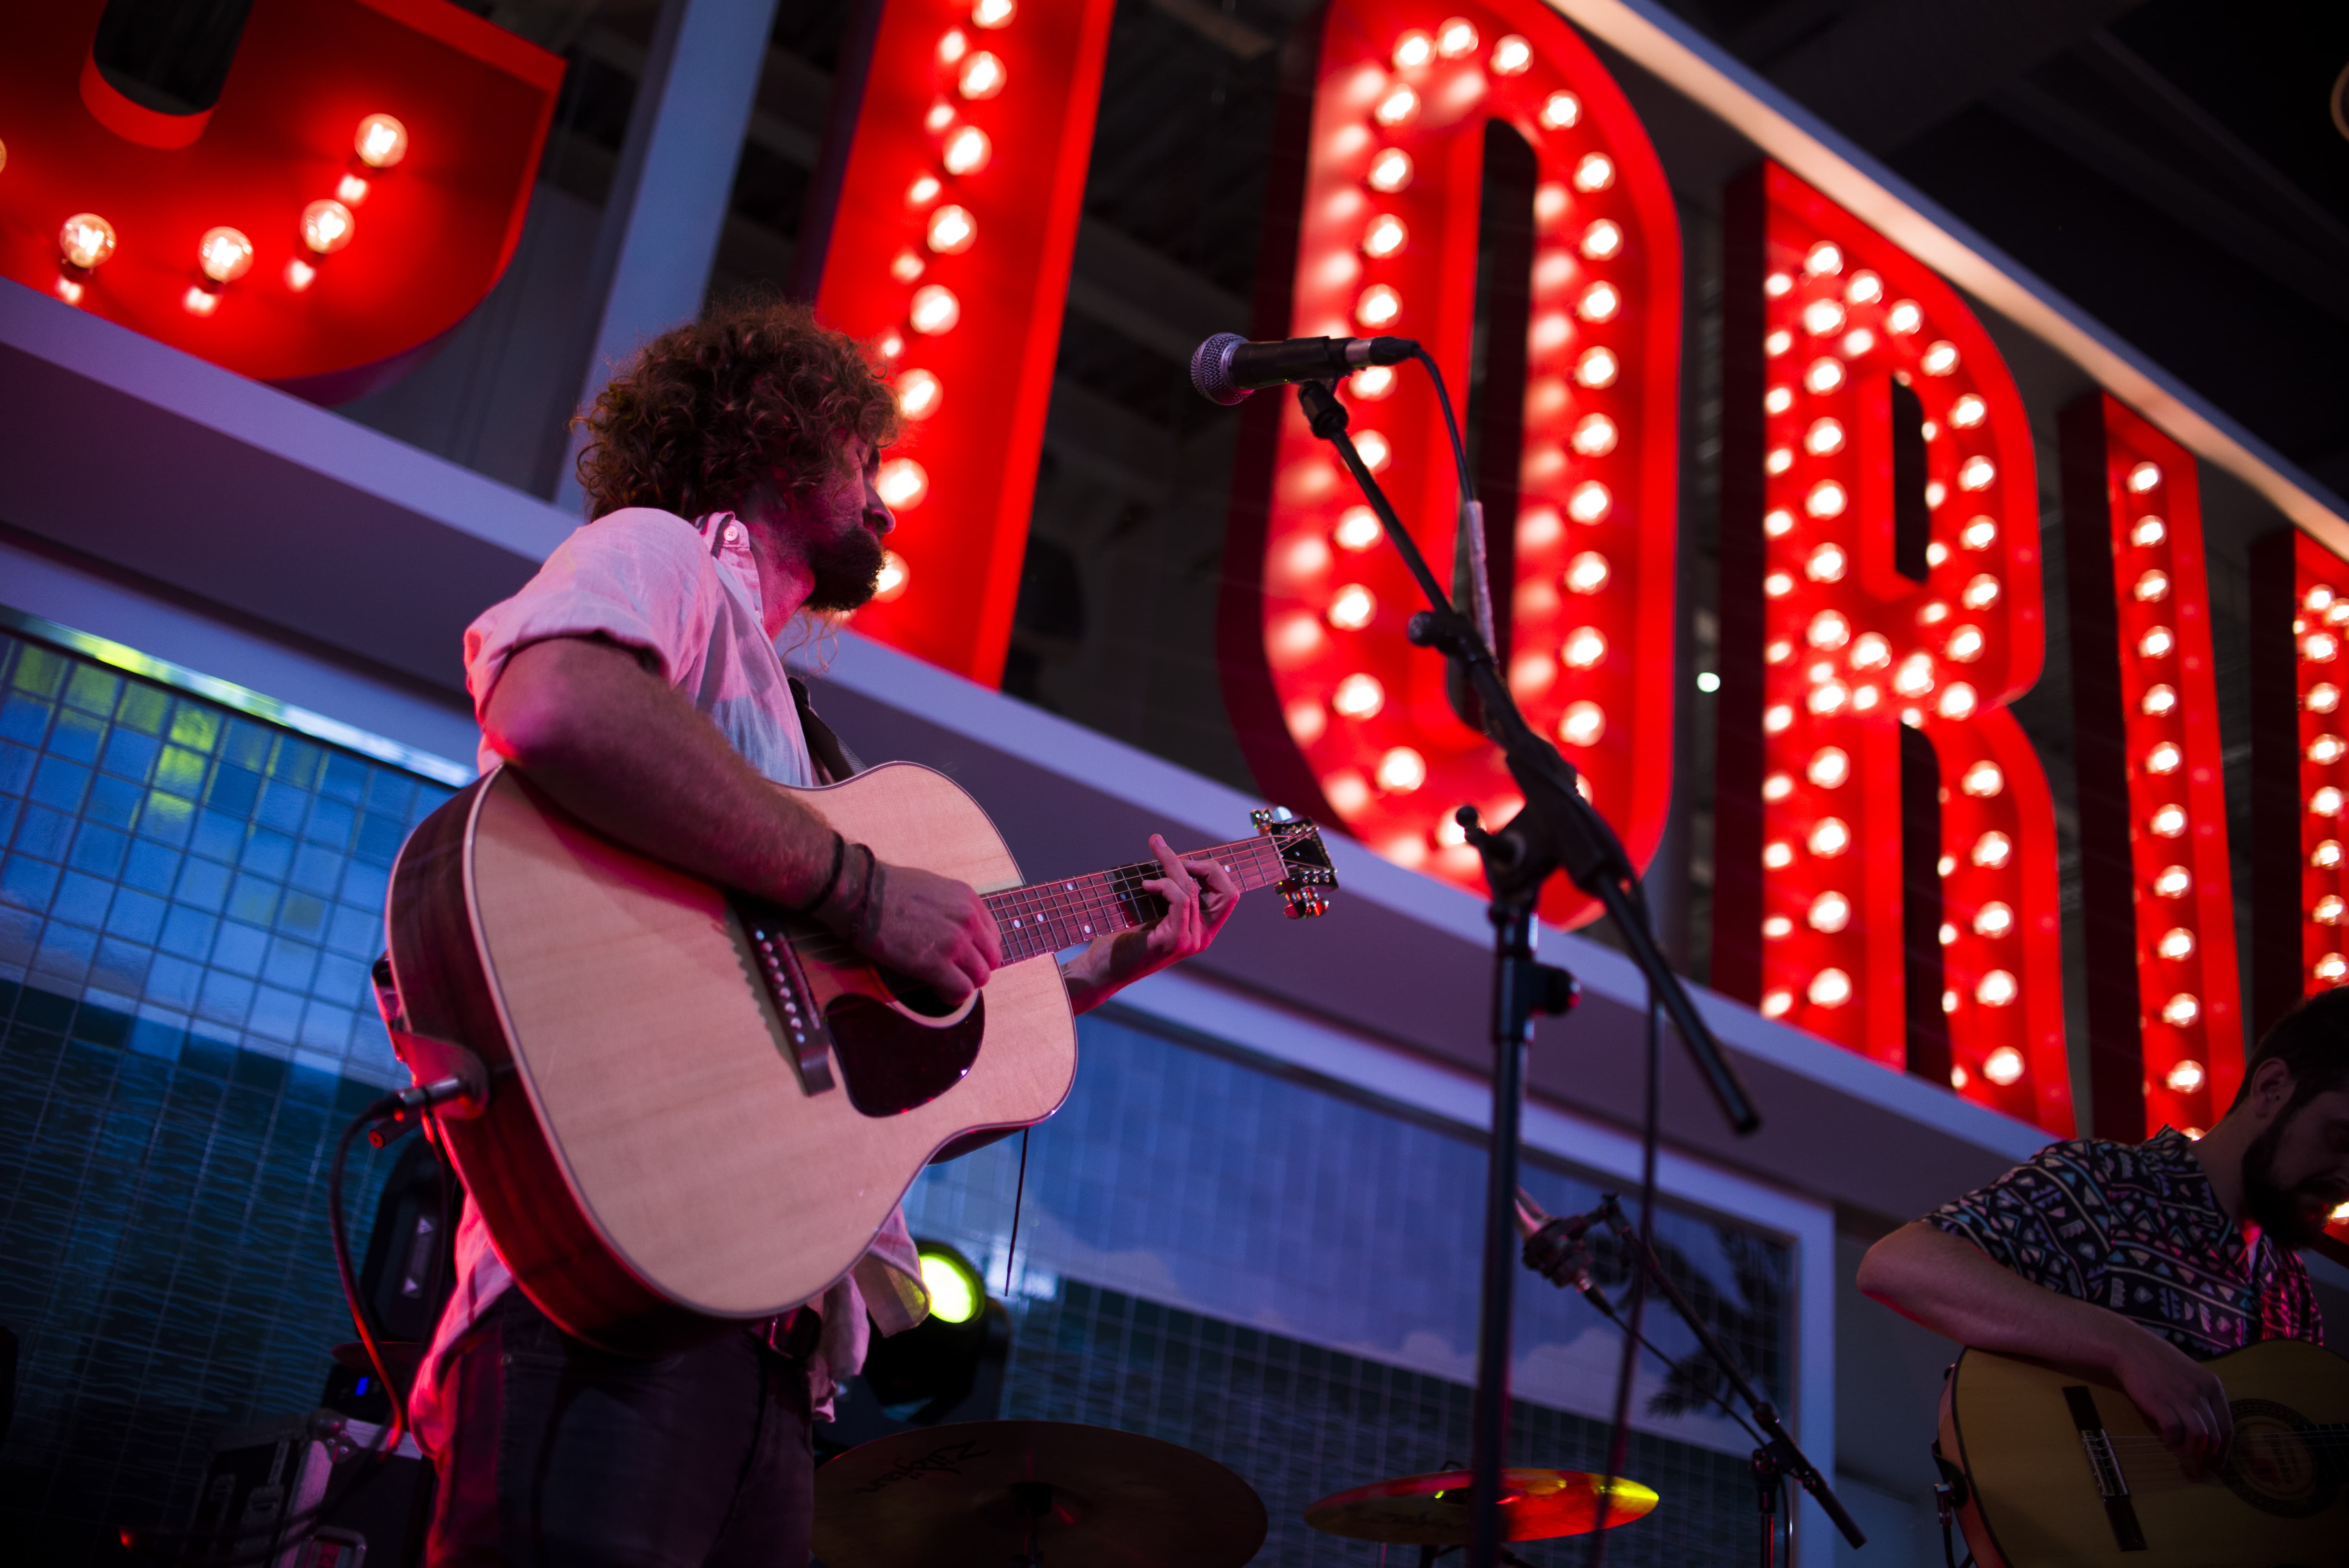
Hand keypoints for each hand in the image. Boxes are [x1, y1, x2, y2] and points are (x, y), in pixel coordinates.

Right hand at [858, 863, 999, 1002]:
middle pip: (991, 959)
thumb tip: (955, 927)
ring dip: (964, 984)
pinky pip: (961, 990)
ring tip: (943, 983)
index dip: (979, 952)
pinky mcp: (935, 963)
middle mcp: (968, 920)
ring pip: (980, 977)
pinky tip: (937, 990)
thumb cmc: (889, 889)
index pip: (993, 937)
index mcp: (968, 900)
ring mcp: (954, 942)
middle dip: (974, 970)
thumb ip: (952, 908)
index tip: (962, 958)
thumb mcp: (934, 888)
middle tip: (953, 973)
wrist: (863, 894)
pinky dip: (952, 995)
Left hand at [1060, 834, 1241, 1013]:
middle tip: (1178, 854)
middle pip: (1228, 893)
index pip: (1228, 895)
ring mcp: (1191, 941)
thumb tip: (1172, 858)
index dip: (1213, 872)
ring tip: (1154, 853)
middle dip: (1207, 866)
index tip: (1184, 860)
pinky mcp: (1174, 941)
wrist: (1103, 969)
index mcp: (1202, 929)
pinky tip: (1145, 885)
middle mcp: (1202, 937)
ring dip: (1173, 865)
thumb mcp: (1153, 910)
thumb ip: (1169, 894)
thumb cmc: (1123, 938)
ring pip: (1193, 890)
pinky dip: (1164, 885)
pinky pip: (1181, 901)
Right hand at [2108, 1326, 2232, 1475]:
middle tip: (2198, 1466)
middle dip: (2208, 1456)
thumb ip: (2202, 1398)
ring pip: (2198, 1436)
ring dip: (2191, 1450)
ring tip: (2181, 1450)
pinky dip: (2173, 1441)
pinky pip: (2174, 1431)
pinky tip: (2167, 1439)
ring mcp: (2181, 1397)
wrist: (2131, 1348)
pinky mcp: (2160, 1402)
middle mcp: (2201, 1393)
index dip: (2223, 1450)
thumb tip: (2208, 1430)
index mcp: (2213, 1386)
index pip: (2227, 1427)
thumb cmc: (2159, 1362)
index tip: (2216, 1463)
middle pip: (2214, 1435)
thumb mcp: (2191, 1376)